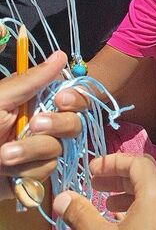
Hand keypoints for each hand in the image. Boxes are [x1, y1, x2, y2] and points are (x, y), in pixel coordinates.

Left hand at [0, 53, 84, 199]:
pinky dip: (25, 170)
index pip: (71, 95)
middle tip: (34, 125)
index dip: (75, 98)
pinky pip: (46, 170)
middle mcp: (40, 124)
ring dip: (30, 151)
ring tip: (4, 154)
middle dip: (56, 124)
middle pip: (73, 122)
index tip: (61, 100)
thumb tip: (61, 55)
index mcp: (33, 101)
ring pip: (59, 148)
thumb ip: (32, 80)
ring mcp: (38, 150)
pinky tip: (6, 170)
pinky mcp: (33, 174)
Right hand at [53, 151, 155, 229]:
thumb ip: (80, 213)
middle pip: (149, 178)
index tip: (92, 171)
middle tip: (96, 185)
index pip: (138, 162)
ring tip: (106, 207)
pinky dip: (144, 212)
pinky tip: (125, 227)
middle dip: (120, 178)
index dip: (113, 162)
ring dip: (131, 196)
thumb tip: (62, 197)